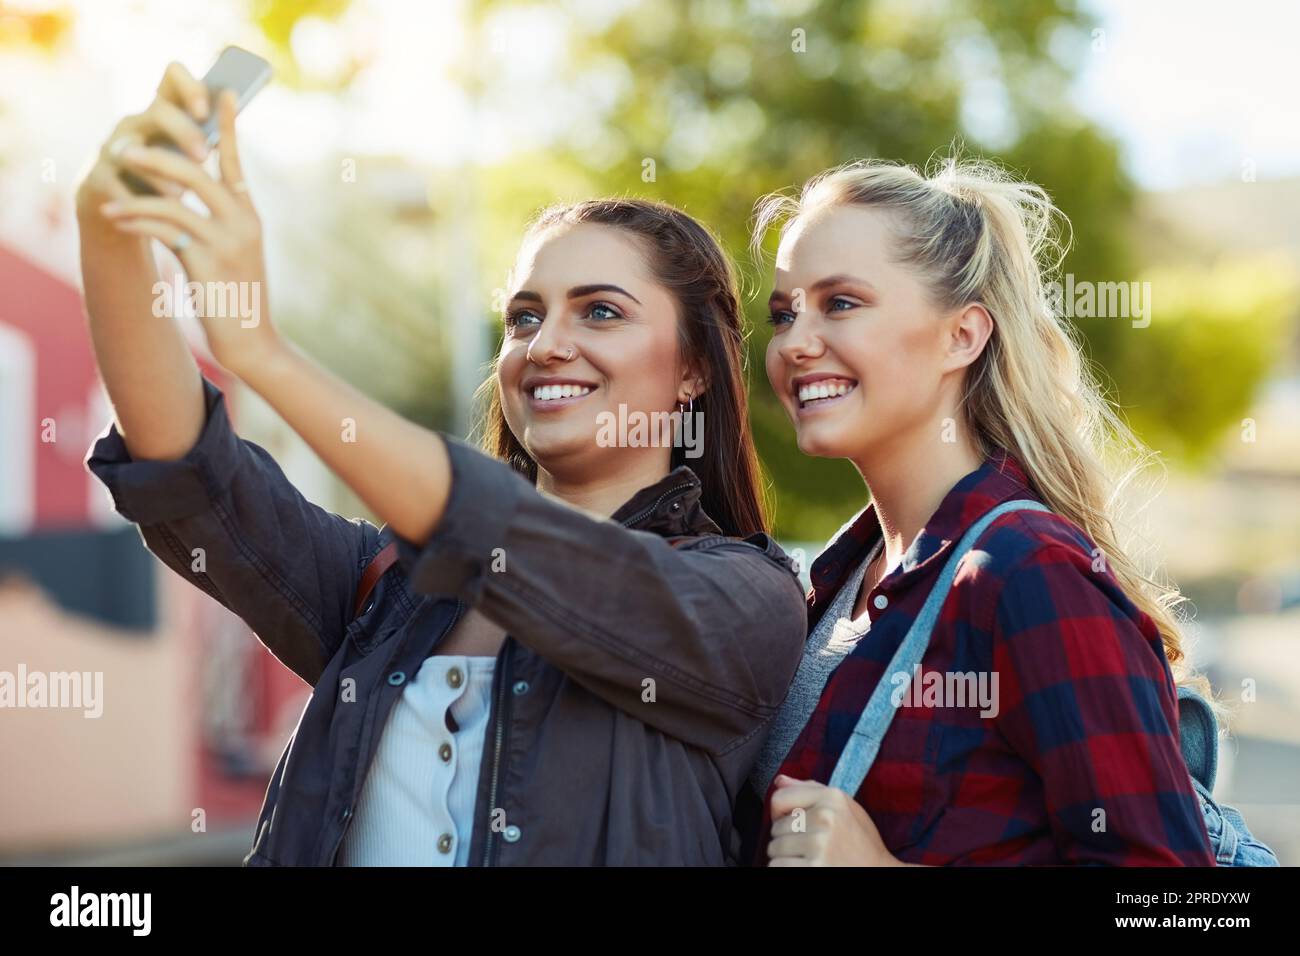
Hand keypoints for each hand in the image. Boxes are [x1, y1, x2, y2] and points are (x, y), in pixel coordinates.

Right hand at [76, 61, 210, 217]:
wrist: (122, 209)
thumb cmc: (165, 177)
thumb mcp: (185, 156)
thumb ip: (206, 139)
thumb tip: (235, 124)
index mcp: (162, 112)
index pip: (173, 77)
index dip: (190, 87)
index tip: (205, 111)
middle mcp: (136, 123)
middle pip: (159, 112)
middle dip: (184, 132)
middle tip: (204, 157)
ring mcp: (113, 148)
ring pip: (134, 151)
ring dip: (160, 173)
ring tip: (182, 195)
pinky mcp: (97, 176)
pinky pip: (113, 184)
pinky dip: (133, 200)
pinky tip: (150, 216)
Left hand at [99, 89, 280, 378]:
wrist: (252, 340)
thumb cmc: (237, 294)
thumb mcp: (233, 252)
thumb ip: (218, 220)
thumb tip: (186, 192)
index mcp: (250, 215)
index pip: (235, 162)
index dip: (226, 126)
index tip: (219, 91)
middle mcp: (243, 223)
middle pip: (199, 172)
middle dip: (160, 155)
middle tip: (125, 145)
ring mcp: (226, 243)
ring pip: (178, 200)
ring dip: (139, 190)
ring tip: (110, 190)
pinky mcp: (206, 263)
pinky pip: (165, 232)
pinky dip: (138, 222)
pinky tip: (117, 219)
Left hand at [765, 774, 904, 866]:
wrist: (880, 872)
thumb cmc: (861, 842)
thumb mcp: (845, 807)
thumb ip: (810, 790)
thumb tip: (779, 780)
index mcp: (832, 797)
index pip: (779, 798)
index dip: (780, 813)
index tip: (792, 823)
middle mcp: (825, 817)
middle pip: (776, 827)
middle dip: (787, 838)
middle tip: (810, 846)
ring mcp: (819, 844)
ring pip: (774, 849)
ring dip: (786, 857)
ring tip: (809, 858)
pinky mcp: (813, 868)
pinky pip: (777, 866)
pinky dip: (786, 869)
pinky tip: (806, 867)